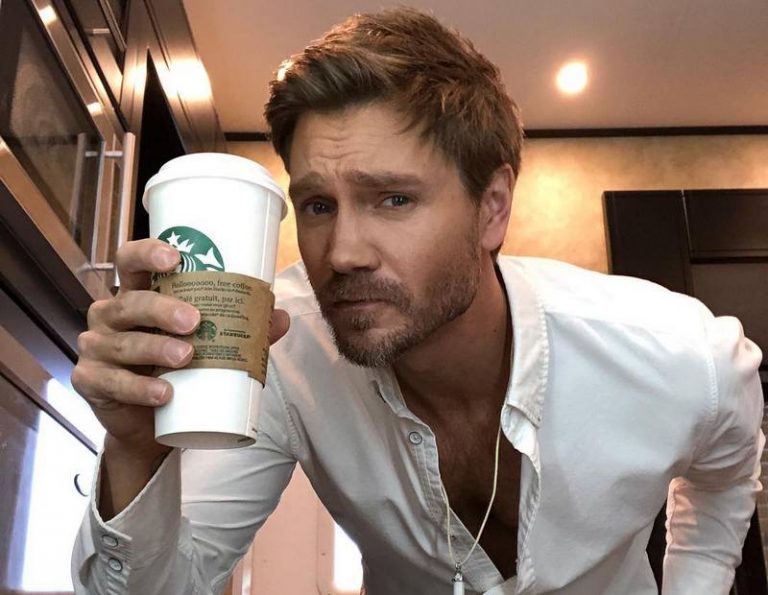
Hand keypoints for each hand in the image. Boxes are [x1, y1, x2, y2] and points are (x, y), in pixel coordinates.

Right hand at [71, 238, 290, 454]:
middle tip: (194, 320)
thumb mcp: (209, 344)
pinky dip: (140, 389)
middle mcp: (110, 315)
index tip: (175, 258)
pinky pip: (112, 383)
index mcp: (136, 295)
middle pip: (129, 302)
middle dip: (161, 308)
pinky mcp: (91, 382)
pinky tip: (164, 394)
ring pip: (122, 343)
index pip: (130, 262)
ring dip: (155, 348)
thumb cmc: (177, 368)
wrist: (149, 422)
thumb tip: (280, 317)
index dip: (147, 253)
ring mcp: (97, 348)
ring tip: (186, 356)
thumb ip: (242, 330)